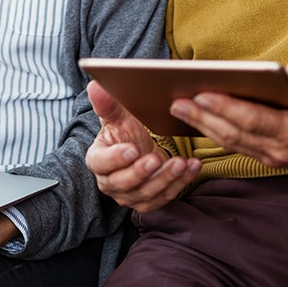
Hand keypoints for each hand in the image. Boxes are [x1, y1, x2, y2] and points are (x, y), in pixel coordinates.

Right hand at [85, 80, 199, 212]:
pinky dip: (181, 182)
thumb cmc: (125, 133)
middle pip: (124, 182)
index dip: (115, 159)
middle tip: (156, 158)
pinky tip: (191, 167)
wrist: (140, 149)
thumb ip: (107, 105)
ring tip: (180, 162)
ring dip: (166, 178)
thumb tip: (95, 85)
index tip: (131, 149)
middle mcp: (112, 183)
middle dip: (142, 172)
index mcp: (98, 161)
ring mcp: (131, 195)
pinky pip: (166, 195)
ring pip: (148, 192)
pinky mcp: (150, 201)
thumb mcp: (117, 117)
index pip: (101, 163)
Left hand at [169, 60, 287, 176]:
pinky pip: (237, 146)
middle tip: (176, 103)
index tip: (201, 94)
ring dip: (204, 126)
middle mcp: (279, 150)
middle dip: (203, 117)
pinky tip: (202, 123)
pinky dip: (217, 134)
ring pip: (231, 142)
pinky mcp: (271, 159)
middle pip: (233, 133)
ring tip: (180, 110)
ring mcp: (273, 158)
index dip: (224, 107)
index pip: (251, 119)